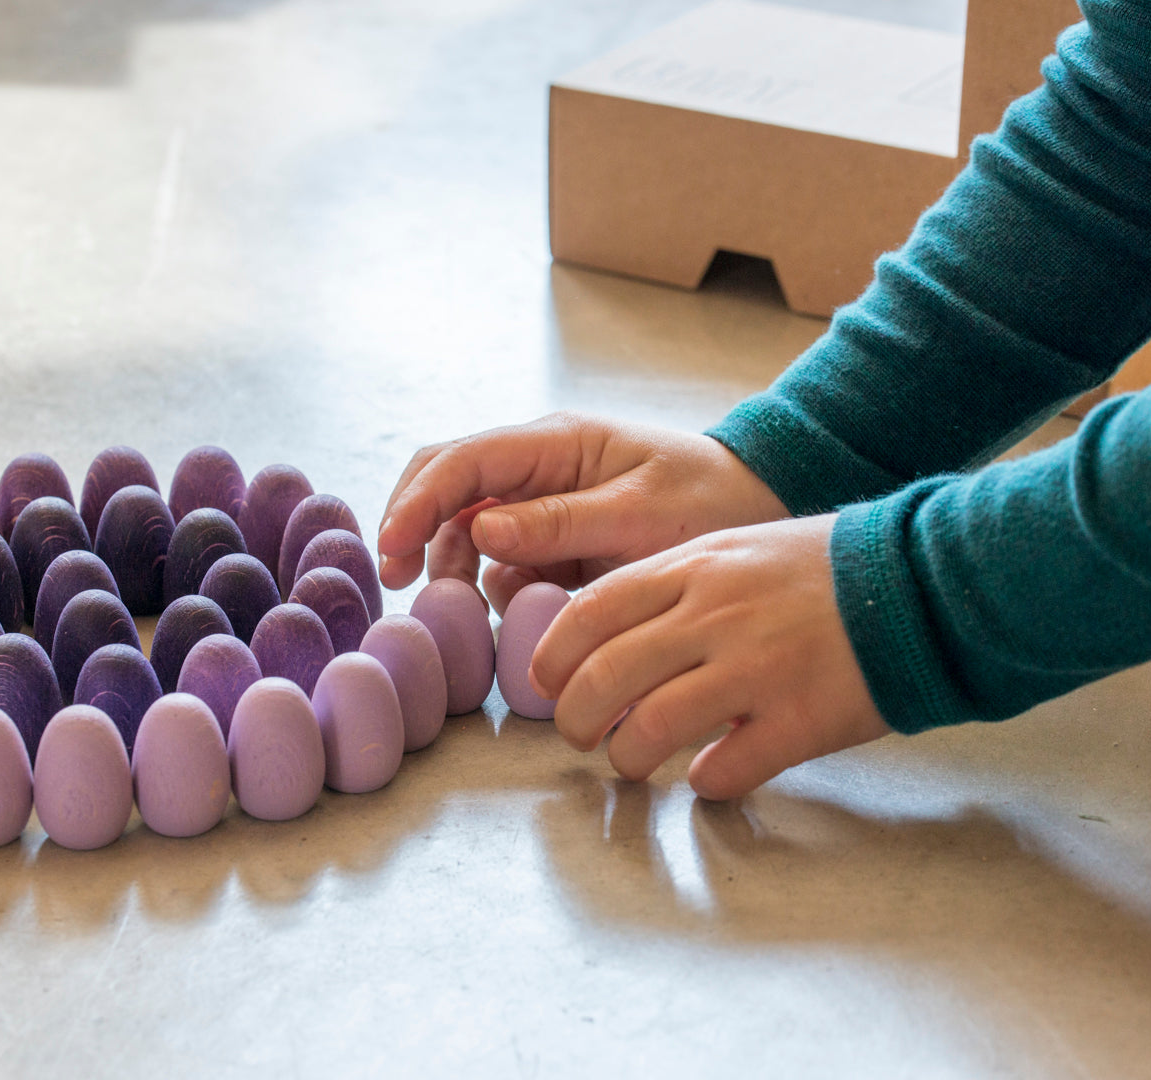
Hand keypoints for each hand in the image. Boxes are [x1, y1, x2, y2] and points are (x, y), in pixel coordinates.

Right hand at [377, 412, 788, 613]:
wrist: (757, 508)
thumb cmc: (709, 502)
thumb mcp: (639, 516)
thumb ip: (560, 523)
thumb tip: (481, 531)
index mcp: (557, 441)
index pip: (462, 461)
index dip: (417, 503)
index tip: (393, 553)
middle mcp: (538, 465)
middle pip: (446, 483)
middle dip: (414, 527)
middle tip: (400, 582)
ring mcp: (541, 500)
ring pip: (466, 528)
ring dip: (455, 566)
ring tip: (469, 610)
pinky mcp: (552, 537)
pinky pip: (501, 560)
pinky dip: (495, 586)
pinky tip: (517, 610)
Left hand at [530, 514, 891, 799]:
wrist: (924, 580)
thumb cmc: (821, 568)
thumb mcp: (734, 548)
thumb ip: (671, 583)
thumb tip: (603, 632)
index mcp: (692, 568)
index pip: (588, 613)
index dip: (552, 656)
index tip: (546, 681)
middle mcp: (714, 616)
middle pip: (604, 676)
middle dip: (574, 717)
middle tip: (578, 734)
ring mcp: (756, 669)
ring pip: (650, 728)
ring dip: (626, 758)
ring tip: (632, 762)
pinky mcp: (800, 720)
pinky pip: (727, 770)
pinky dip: (707, 782)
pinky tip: (712, 776)